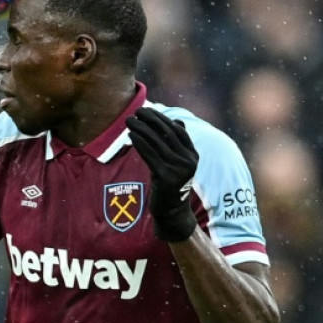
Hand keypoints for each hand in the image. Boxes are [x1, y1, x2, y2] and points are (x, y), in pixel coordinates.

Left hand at [126, 107, 199, 241]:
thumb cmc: (171, 183)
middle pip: (167, 133)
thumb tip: (178, 121)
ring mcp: (178, 170)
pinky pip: (150, 155)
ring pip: (156, 143)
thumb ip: (178, 144)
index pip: (178, 130)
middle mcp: (188, 161)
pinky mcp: (165, 177)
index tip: (147, 111)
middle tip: (136, 111)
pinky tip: (131, 135)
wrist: (172, 211)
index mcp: (193, 156)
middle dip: (150, 120)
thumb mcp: (178, 163)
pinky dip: (139, 143)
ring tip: (129, 121)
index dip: (162, 118)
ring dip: (141, 129)